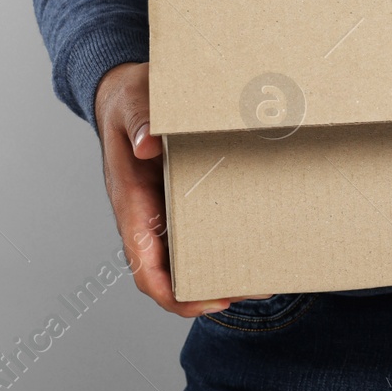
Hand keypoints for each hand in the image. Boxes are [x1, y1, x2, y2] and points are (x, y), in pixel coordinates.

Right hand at [94, 61, 265, 315]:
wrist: (127, 91)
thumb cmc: (128, 100)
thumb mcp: (134, 103)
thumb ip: (141, 121)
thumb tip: (148, 144)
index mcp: (131, 205)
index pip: (144, 268)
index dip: (173, 293)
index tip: (209, 299)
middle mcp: (147, 217)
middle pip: (172, 274)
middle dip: (209, 290)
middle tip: (256, 288)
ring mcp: (164, 212)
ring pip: (188, 257)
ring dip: (220, 271)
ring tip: (264, 275)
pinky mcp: (181, 201)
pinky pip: (199, 232)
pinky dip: (223, 243)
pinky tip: (255, 240)